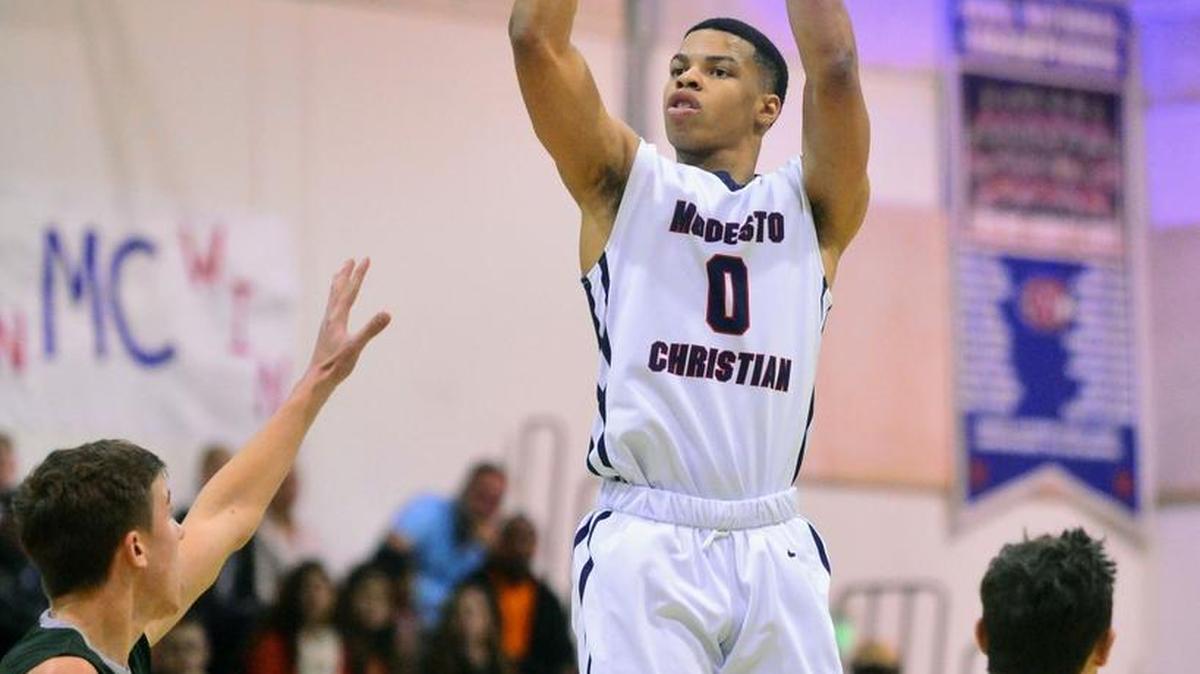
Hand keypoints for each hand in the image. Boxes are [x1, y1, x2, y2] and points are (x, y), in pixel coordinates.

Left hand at [306, 258, 390, 391]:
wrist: (318, 379)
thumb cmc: (336, 364)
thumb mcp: (356, 347)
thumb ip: (371, 329)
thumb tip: (387, 313)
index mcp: (337, 317)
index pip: (350, 291)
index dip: (359, 275)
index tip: (365, 259)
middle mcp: (330, 317)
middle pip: (338, 290)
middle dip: (346, 274)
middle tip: (351, 259)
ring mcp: (327, 324)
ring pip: (333, 298)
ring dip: (338, 284)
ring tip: (340, 275)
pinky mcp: (327, 332)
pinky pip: (332, 308)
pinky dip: (335, 299)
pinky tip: (336, 305)